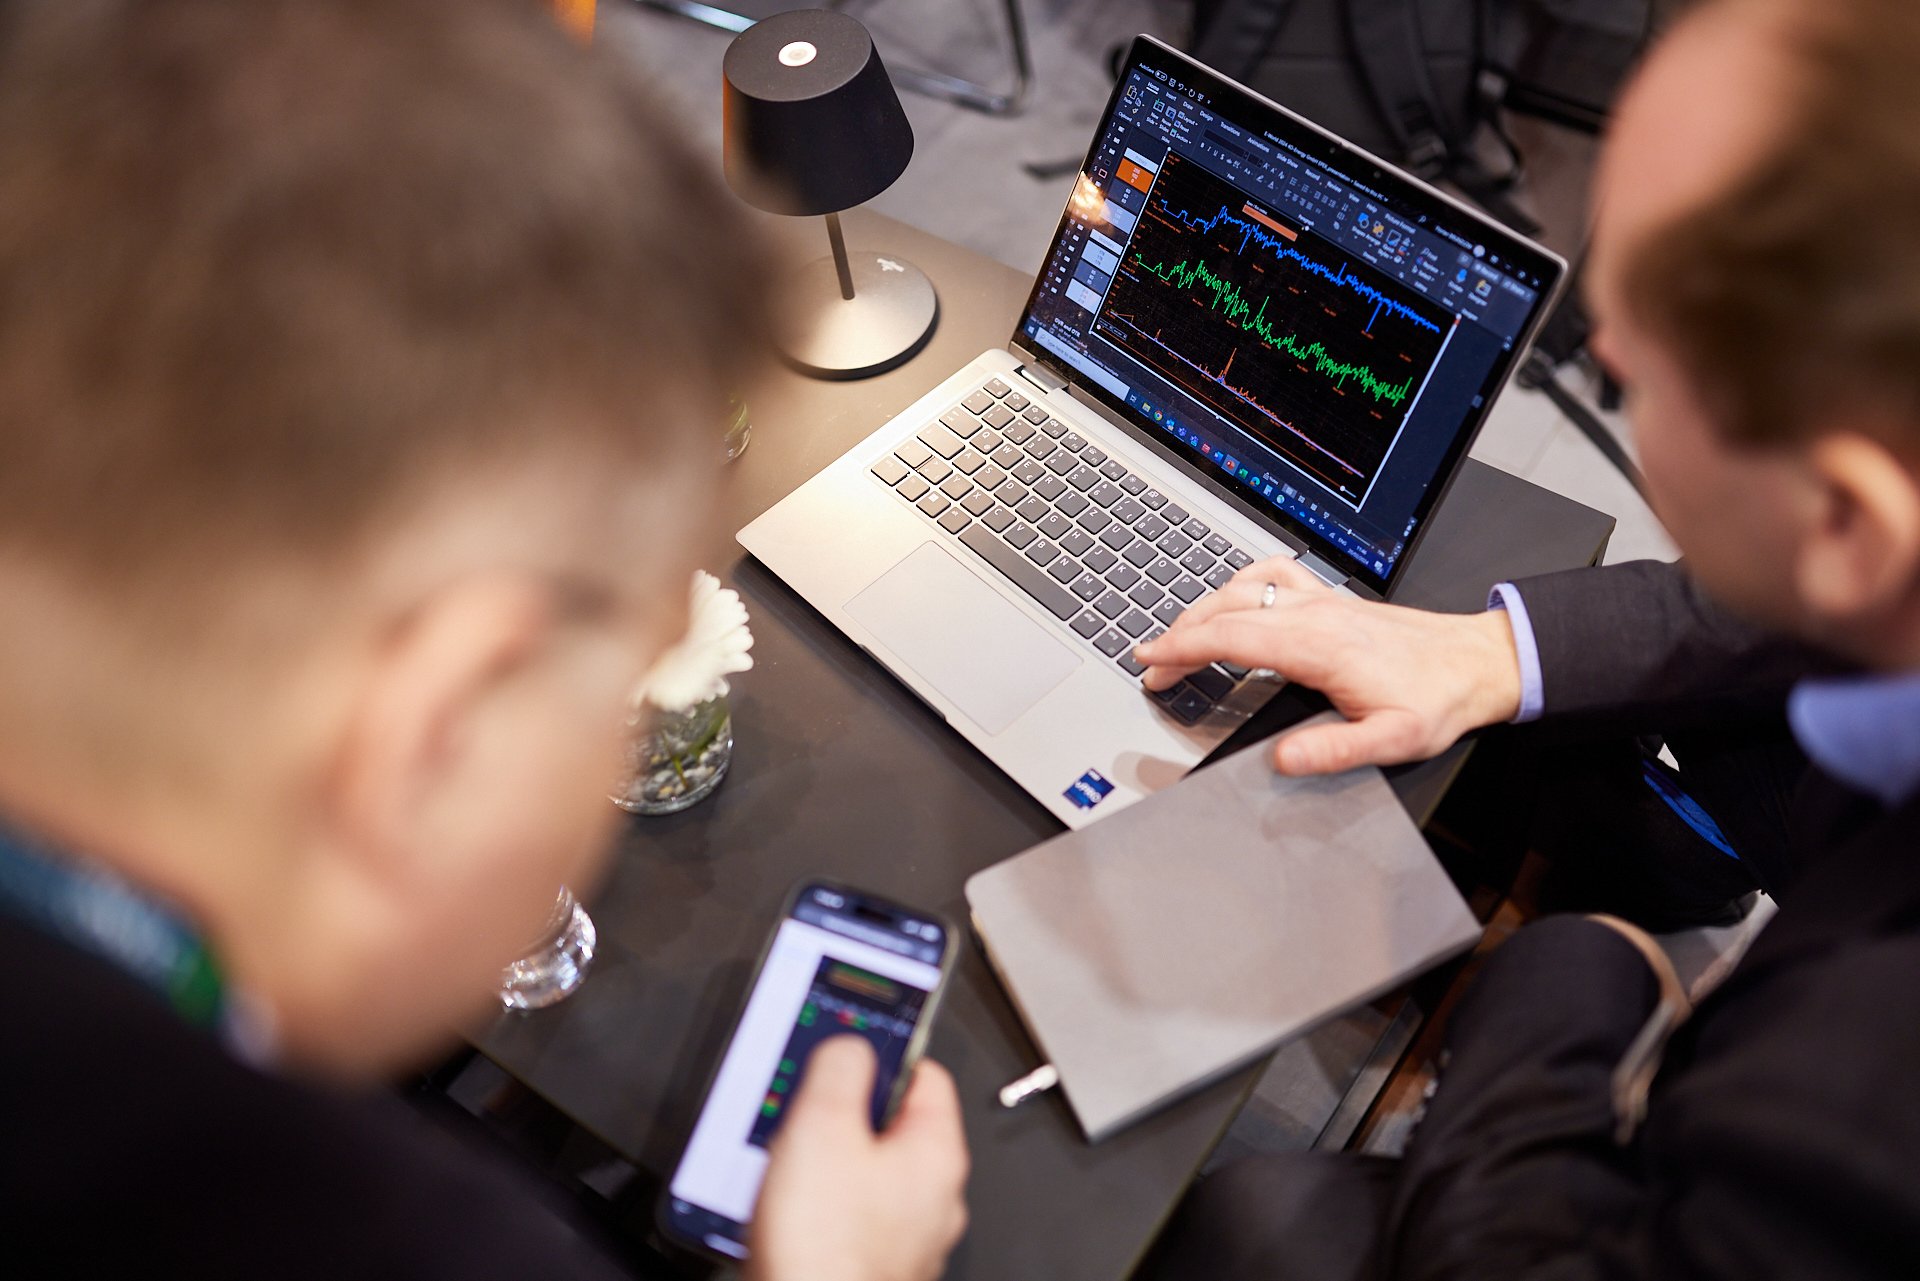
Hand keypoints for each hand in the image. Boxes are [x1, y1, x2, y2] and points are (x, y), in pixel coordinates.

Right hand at [746, 1037, 968, 1280]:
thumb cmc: (825, 1249)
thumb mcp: (821, 1126)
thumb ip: (840, 1070)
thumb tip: (852, 1047)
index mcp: (936, 1154)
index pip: (926, 1075)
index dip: (884, 1053)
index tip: (854, 1048)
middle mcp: (935, 1198)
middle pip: (894, 1126)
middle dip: (846, 1113)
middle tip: (809, 1112)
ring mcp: (908, 1237)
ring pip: (871, 1174)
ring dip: (830, 1162)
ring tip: (792, 1165)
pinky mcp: (876, 1265)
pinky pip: (853, 1216)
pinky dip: (824, 1206)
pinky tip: (793, 1211)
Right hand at [1132, 557, 1523, 774]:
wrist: (1476, 663)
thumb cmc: (1436, 699)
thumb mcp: (1391, 740)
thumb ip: (1333, 752)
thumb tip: (1282, 760)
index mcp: (1317, 645)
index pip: (1231, 637)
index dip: (1182, 649)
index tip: (1150, 662)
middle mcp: (1314, 613)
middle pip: (1225, 610)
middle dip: (1178, 636)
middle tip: (1151, 665)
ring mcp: (1321, 600)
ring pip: (1242, 588)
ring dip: (1201, 609)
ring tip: (1177, 637)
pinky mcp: (1330, 599)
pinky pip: (1271, 575)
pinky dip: (1238, 584)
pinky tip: (1230, 599)